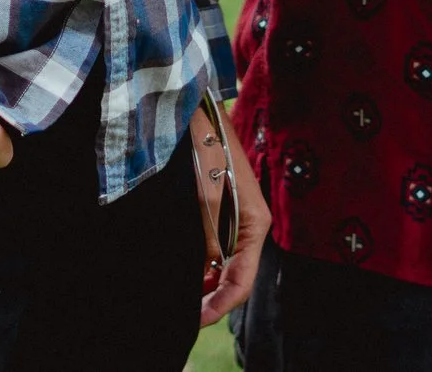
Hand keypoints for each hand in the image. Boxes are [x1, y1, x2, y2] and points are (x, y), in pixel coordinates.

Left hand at [195, 106, 269, 327]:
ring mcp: (235, 215)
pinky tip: (181, 266)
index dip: (220, 306)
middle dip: (210, 296)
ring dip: (204, 279)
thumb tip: (206, 271)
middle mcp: (249, 225)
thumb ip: (209, 240)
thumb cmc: (206, 150)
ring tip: (178, 294)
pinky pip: (214, 244)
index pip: (241, 281)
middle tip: (182, 313)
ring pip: (223, 261)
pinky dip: (200, 259)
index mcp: (254, 225)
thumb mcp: (207, 200)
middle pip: (234, 274)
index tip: (194, 320)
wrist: (197, 110)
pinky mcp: (221, 206)